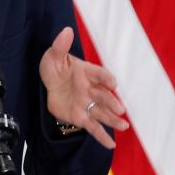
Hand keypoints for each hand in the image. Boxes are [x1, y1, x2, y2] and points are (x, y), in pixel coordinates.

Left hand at [39, 26, 127, 148]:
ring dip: (113, 119)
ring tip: (124, 126)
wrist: (49, 84)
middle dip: (111, 102)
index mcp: (86, 72)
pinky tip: (111, 144)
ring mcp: (87, 104)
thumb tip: (66, 30)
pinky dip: (102, 136)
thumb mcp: (53, 56)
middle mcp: (90, 89)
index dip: (106, 78)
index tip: (113, 83)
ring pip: (101, 112)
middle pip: (103, 96)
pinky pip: (93, 127)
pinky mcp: (81, 116)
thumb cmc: (55, 68)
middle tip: (120, 109)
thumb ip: (60, 46)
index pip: (99, 74)